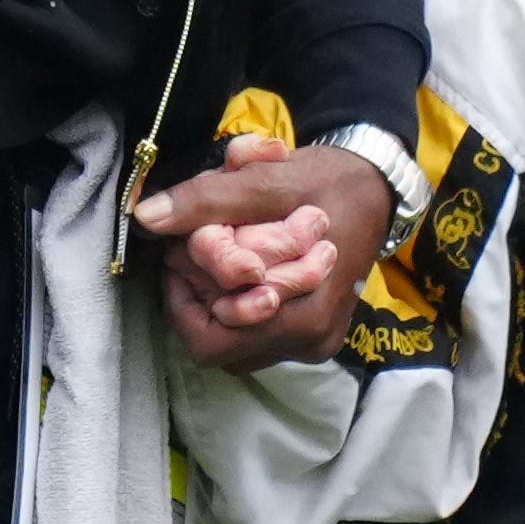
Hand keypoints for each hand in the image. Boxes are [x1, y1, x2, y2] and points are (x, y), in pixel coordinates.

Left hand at [133, 133, 391, 373]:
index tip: (182, 256)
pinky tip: (243, 271)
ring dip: (216, 303)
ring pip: (235, 343)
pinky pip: (255, 337)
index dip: (182, 300)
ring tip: (222, 258)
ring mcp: (313, 343)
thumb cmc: (328, 182)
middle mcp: (311, 340)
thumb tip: (148, 218)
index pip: (212, 338)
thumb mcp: (268, 180)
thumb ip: (208, 200)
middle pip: (220, 343)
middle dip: (199, 296)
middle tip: (198, 250)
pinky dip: (237, 307)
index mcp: (306, 315)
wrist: (376, 186)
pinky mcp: (312, 336)